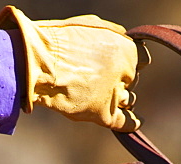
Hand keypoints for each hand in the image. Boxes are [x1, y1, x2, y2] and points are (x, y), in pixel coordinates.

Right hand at [0, 6, 140, 131]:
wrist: (39, 65)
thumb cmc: (59, 42)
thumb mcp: (88, 25)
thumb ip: (111, 33)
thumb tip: (123, 39)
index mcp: (124, 47)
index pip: (141, 57)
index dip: (130, 59)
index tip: (119, 60)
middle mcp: (125, 72)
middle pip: (131, 78)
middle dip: (122, 77)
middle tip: (102, 76)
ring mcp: (115, 94)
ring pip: (128, 98)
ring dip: (123, 96)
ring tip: (109, 94)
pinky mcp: (103, 115)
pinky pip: (125, 122)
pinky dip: (132, 122)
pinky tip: (138, 121)